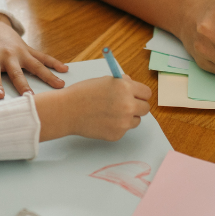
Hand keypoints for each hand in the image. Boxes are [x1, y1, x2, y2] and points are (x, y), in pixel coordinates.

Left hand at [0, 12, 67, 97]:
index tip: (0, 96)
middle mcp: (8, 56)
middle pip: (16, 72)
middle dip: (23, 85)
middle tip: (31, 97)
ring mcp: (20, 53)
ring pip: (36, 65)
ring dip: (47, 75)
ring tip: (59, 85)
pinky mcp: (28, 50)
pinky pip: (43, 57)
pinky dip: (54, 62)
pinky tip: (64, 70)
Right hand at [35, 75, 151, 140]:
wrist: (67, 110)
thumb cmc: (83, 93)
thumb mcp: (104, 81)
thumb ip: (122, 83)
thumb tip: (132, 85)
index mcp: (125, 88)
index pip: (147, 93)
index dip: (140, 94)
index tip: (136, 95)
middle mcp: (128, 105)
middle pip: (146, 108)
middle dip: (137, 106)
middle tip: (126, 105)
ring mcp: (123, 122)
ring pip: (136, 120)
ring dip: (128, 117)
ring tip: (111, 113)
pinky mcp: (117, 134)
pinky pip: (124, 129)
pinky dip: (117, 126)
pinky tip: (103, 120)